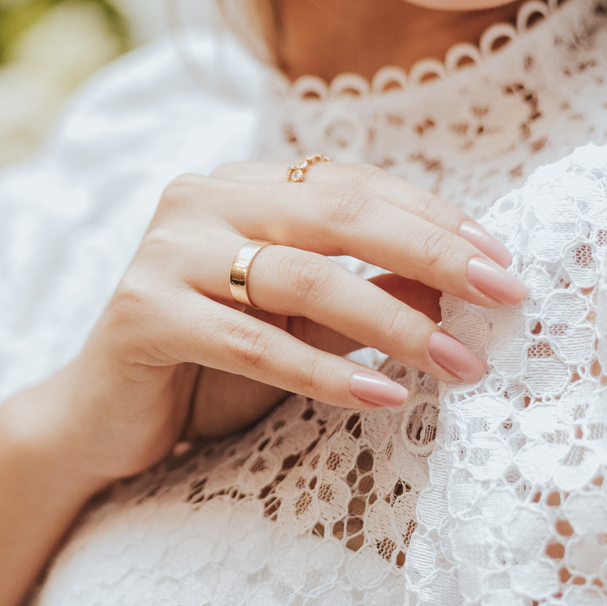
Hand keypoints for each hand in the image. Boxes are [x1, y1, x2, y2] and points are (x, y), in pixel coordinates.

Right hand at [44, 161, 524, 486]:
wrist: (102, 421)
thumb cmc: (207, 368)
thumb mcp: (300, 326)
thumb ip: (366, 294)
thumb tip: (460, 283)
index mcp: (240, 185)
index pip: (354, 184)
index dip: (435, 219)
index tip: (503, 265)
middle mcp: (199, 199)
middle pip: (338, 213)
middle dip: (432, 253)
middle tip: (504, 296)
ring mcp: (165, 251)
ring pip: (301, 276)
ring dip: (393, 323)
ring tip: (458, 363)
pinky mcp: (140, 311)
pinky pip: (252, 341)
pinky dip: (326, 373)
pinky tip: (387, 397)